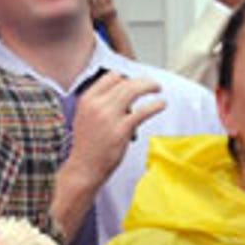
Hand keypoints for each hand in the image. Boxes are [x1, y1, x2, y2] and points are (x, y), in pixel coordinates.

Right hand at [52, 72, 165, 238]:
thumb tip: (123, 94)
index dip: (125, 78)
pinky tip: (161, 104)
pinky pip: (143, 111)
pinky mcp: (121, 130)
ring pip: (134, 90)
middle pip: (125, 82)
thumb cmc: (88, 145)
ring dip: (149, 86)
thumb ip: (100, 103)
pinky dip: (155, 105)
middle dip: (141, 81)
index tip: (133, 82)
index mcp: (87, 99)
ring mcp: (109, 116)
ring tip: (157, 88)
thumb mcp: (86, 117)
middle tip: (152, 85)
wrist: (84, 168)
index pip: (110, 76)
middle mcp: (96, 104)